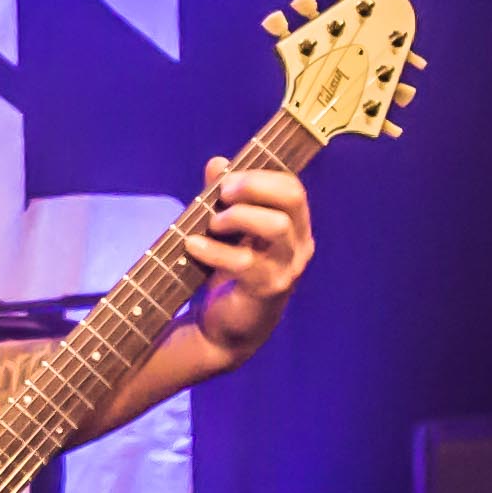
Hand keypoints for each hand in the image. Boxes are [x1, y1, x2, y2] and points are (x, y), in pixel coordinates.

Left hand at [188, 158, 314, 354]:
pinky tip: (193, 245)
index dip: (260, 176)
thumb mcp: (227, 232)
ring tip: (212, 224)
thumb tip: (217, 162)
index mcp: (294, 227)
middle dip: (252, 187)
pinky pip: (245, 262)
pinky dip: (215, 250)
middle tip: (222, 194)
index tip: (227, 180)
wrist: (227, 330)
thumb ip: (224, 198)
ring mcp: (288, 268)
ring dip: (238, 216)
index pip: (292, 188)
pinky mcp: (268, 290)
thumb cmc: (231, 274)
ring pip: (276, 226)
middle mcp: (298, 245)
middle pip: (291, 199)